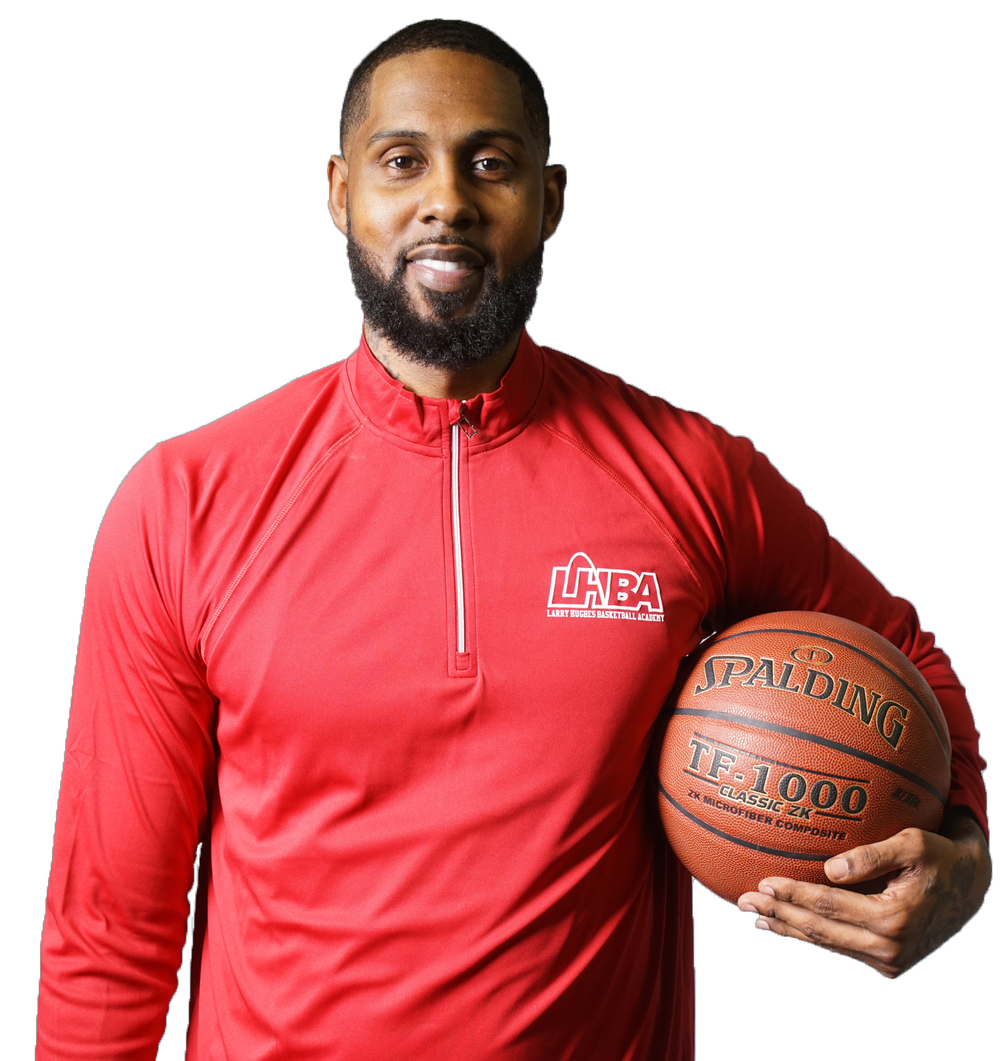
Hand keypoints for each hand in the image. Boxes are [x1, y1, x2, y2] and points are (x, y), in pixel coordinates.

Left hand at [736, 808, 990, 977]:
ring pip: (827, 944)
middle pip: (821, 931)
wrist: (973, 887)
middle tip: (745, 900)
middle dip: (779, 915)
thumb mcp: (914, 844)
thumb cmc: (942, 857)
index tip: (764, 882)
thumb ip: (873, 856)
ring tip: (757, 915)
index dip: (793, 895)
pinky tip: (786, 926)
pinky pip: (839, 947)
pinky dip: (810, 936)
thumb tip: (830, 868)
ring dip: (789, 929)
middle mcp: (889, 948)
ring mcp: (888, 960)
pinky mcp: (886, 961)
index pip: (829, 906)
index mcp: (893, 919)